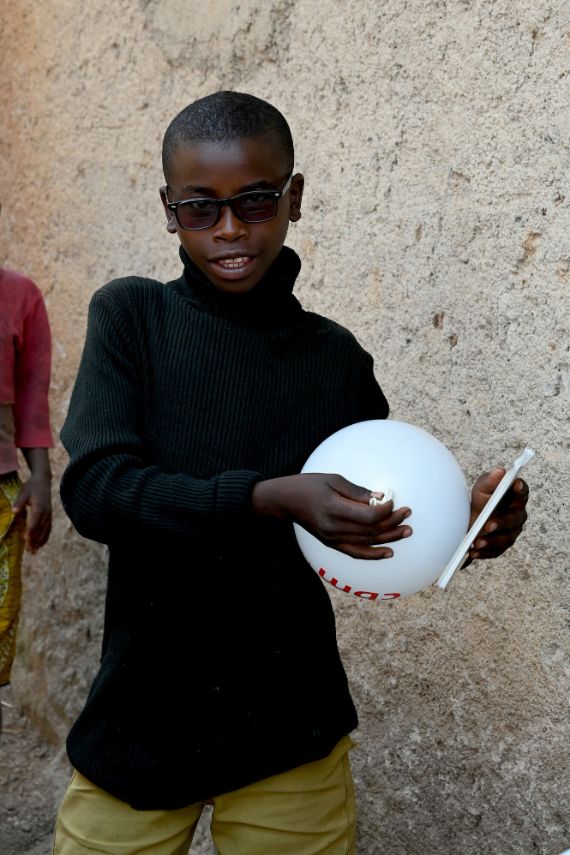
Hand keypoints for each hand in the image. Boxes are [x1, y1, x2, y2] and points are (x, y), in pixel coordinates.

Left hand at [12, 474, 51, 553]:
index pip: (34, 523)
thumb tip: (14, 512)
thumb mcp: (24, 492)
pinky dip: (45, 537)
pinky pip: (49, 529)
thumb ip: (19, 502)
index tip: (26, 542)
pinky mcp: (50, 515)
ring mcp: (49, 515)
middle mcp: (46, 513)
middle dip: (35, 541)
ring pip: (46, 531)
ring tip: (34, 551)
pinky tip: (41, 544)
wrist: (43, 481)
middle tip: (29, 552)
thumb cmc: (31, 486)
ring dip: (40, 542)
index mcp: (39, 507)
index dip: (30, 533)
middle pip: (40, 530)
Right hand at [252, 473, 411, 558]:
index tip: (393, 501)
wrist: (286, 501)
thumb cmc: (309, 485)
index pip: (368, 516)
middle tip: (407, 514)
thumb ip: (358, 491)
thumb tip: (381, 497)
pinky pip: (356, 553)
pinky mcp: (332, 544)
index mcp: (334, 508)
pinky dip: (373, 554)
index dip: (386, 510)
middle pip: (371, 530)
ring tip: (406, 531)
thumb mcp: (333, 480)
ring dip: (389, 538)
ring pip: (367, 542)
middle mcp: (334, 527)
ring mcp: (333, 538)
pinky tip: (388, 552)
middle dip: (393, 522)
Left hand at [468, 468, 528, 560]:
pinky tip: (473, 551)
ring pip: (506, 538)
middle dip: (501, 522)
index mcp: (515, 498)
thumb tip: (500, 471)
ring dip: (491, 541)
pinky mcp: (502, 546)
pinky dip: (484, 552)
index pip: (522, 492)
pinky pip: (496, 551)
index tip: (516, 484)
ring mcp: (511, 532)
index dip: (520, 488)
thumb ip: (490, 481)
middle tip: (487, 525)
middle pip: (514, 519)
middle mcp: (517, 515)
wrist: (468, 520)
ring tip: (476, 542)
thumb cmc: (481, 501)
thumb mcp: (481, 489)